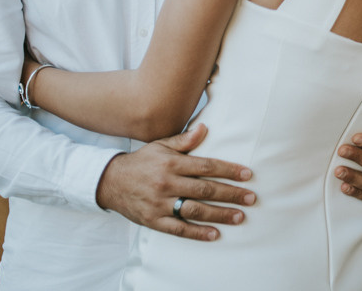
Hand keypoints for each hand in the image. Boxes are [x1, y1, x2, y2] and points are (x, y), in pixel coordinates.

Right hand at [96, 124, 254, 240]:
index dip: (228, 170)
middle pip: (205, 189)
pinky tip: (215, 234)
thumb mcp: (160, 145)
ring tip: (240, 216)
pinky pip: (178, 229)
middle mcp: (166, 183)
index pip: (206, 166)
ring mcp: (159, 204)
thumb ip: (184, 140)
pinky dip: (197, 233)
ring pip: (194, 210)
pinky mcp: (153, 221)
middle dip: (231, 194)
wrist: (109, 182)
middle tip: (252, 198)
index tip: (247, 175)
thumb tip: (205, 127)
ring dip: (219, 214)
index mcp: (171, 163)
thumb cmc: (142, 161)